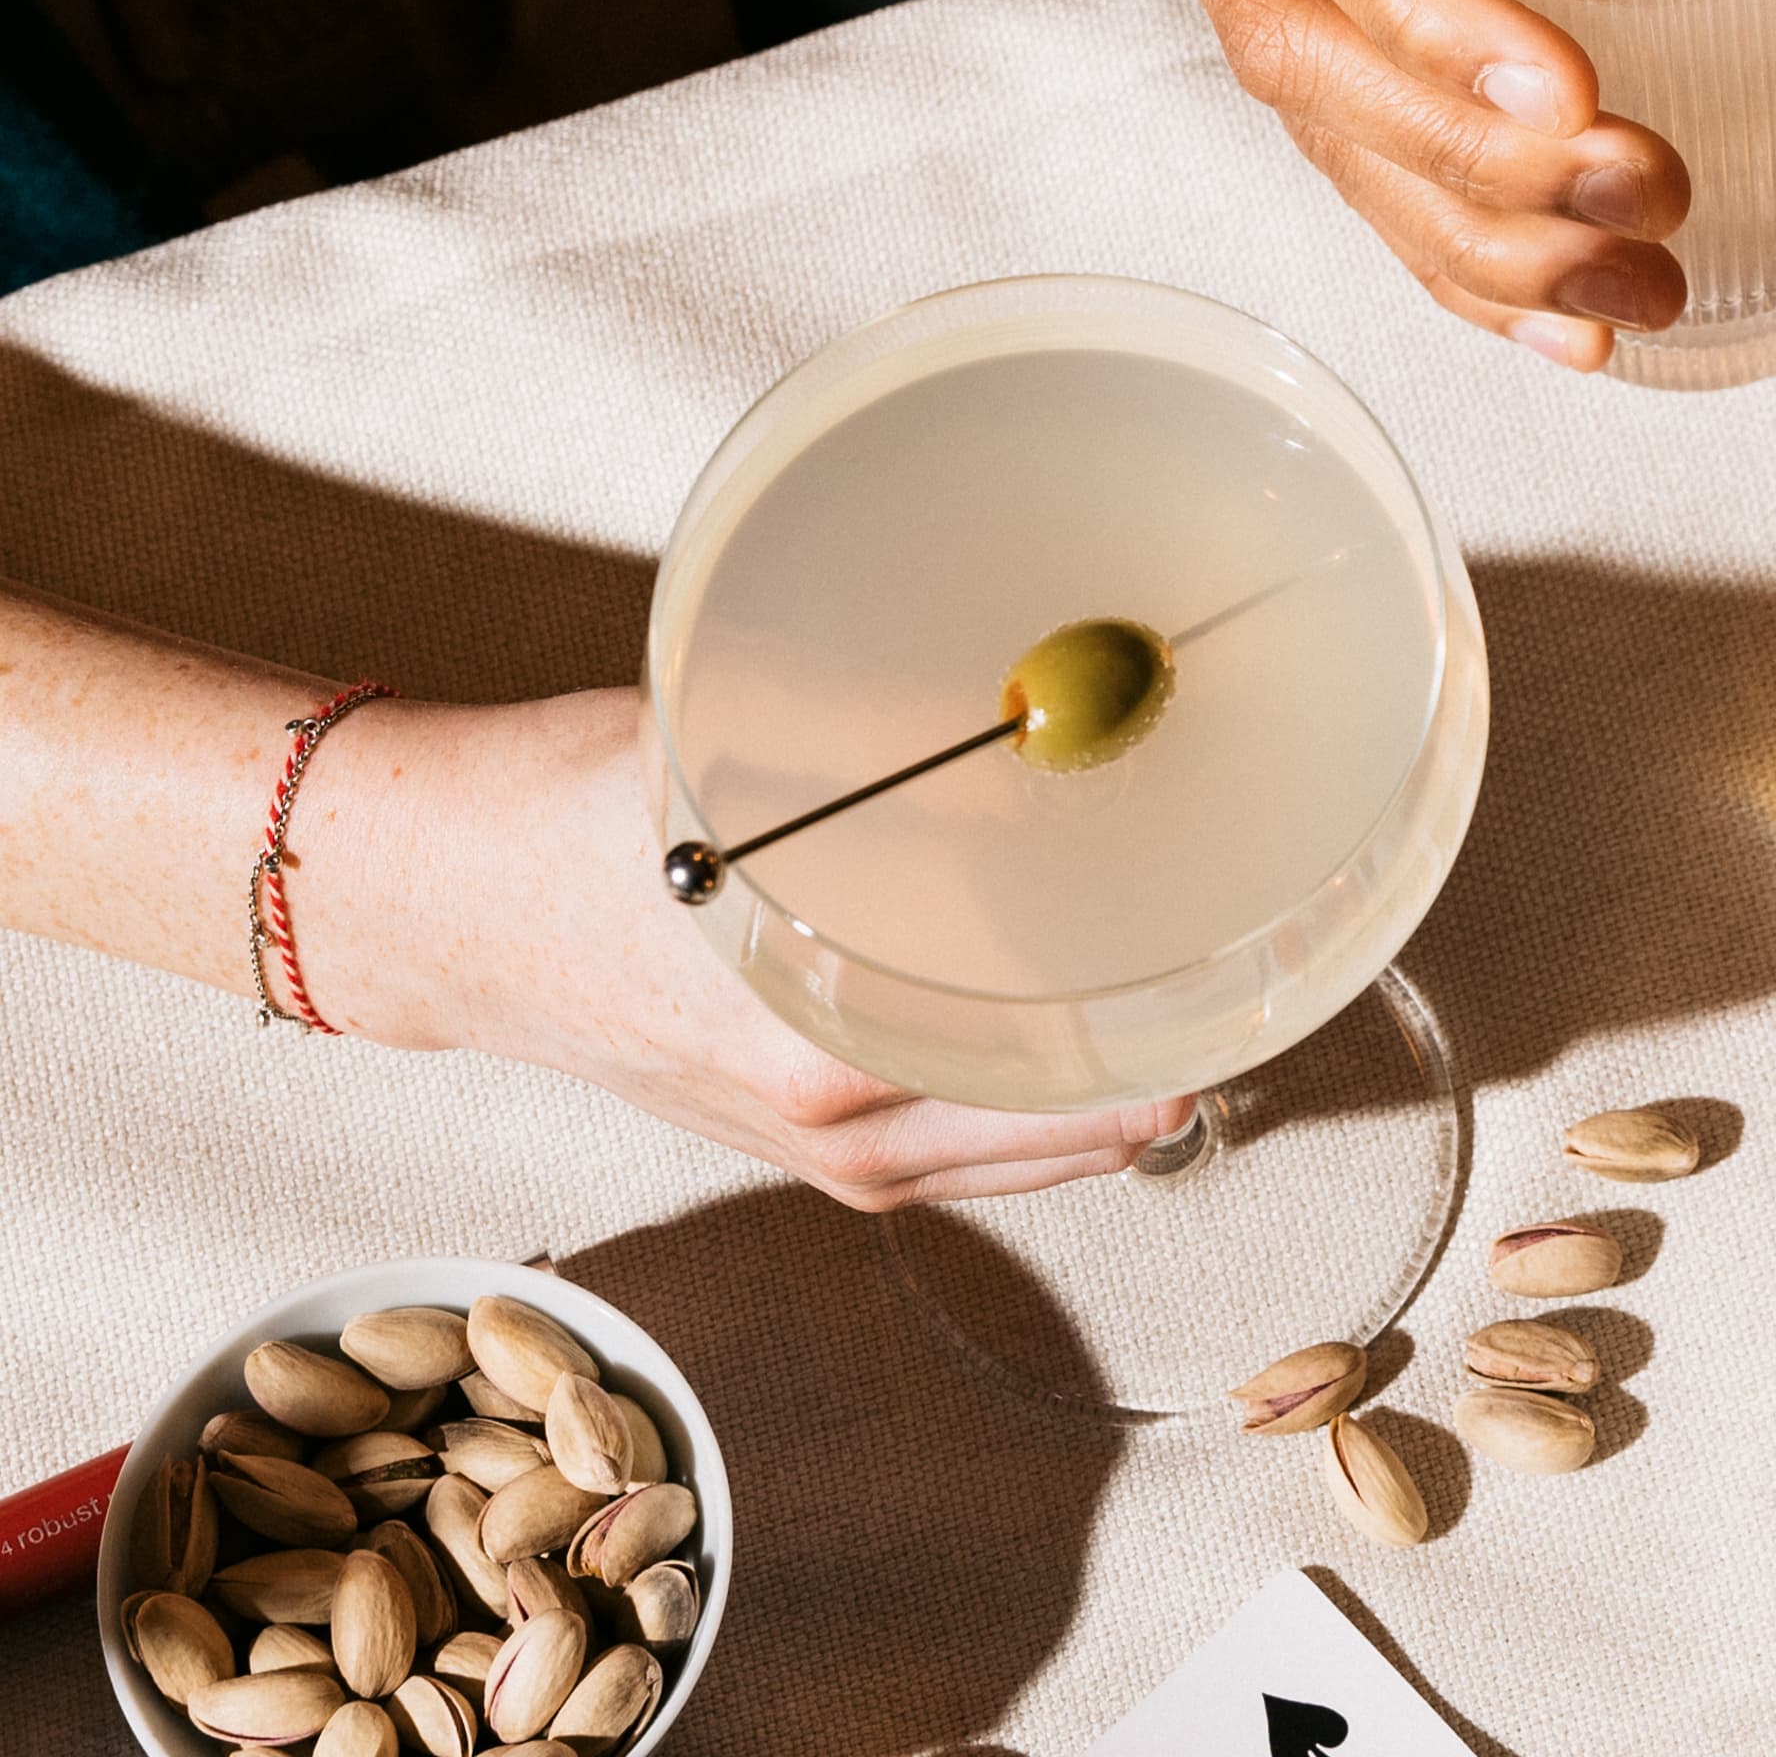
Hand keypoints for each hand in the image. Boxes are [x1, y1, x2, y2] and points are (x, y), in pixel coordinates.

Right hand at [302, 693, 1192, 1209]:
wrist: (437, 900)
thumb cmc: (568, 821)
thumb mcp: (739, 759)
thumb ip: (885, 751)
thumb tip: (1043, 705)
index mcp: (825, 1048)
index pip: (1062, 1063)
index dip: (1174, 1008)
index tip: (1253, 958)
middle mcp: (836, 1125)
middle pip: (1081, 1129)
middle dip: (1176, 1053)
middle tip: (1250, 975)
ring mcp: (822, 1154)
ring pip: (1035, 1154)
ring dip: (1120, 1088)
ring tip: (1196, 1005)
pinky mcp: (806, 1147)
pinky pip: (975, 1149)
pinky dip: (1045, 1103)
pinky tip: (1088, 1038)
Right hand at [1078, 0, 1694, 371]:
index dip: (1428, 13)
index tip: (1564, 98)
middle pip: (1299, 39)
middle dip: (1476, 165)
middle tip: (1640, 208)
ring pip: (1308, 113)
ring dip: (1470, 236)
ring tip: (1622, 300)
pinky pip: (1321, 117)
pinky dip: (1433, 227)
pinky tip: (1538, 316)